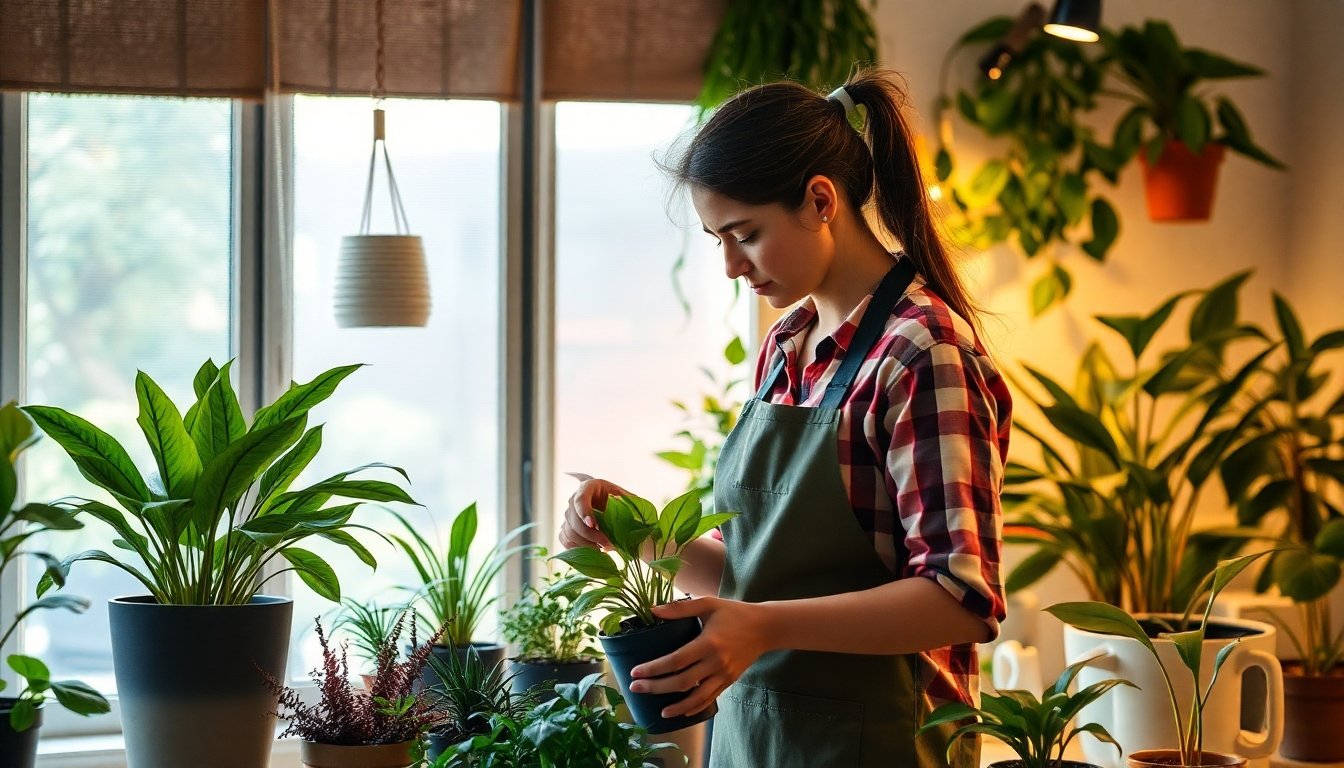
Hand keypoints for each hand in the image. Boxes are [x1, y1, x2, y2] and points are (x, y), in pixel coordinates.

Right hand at [557, 472, 629, 550]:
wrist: (613, 509)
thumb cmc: (621, 502)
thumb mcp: (627, 497)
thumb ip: (628, 502)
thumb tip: (625, 507)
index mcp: (589, 487)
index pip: (580, 499)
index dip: (584, 512)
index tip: (593, 525)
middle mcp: (574, 499)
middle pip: (573, 518)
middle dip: (589, 534)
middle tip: (606, 544)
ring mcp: (569, 514)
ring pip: (569, 531)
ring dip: (585, 543)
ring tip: (602, 549)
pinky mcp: (567, 528)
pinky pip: (566, 540)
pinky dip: (577, 548)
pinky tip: (592, 550)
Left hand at [627, 597, 776, 718]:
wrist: (766, 627)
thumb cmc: (735, 612)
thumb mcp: (708, 604)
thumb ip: (680, 608)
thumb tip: (653, 610)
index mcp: (708, 642)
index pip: (676, 660)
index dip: (654, 668)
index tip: (636, 672)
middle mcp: (716, 662)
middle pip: (681, 682)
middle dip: (656, 687)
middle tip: (635, 689)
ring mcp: (724, 674)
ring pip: (697, 697)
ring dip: (676, 707)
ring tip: (659, 712)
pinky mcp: (729, 681)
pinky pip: (710, 698)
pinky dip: (695, 707)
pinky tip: (683, 712)